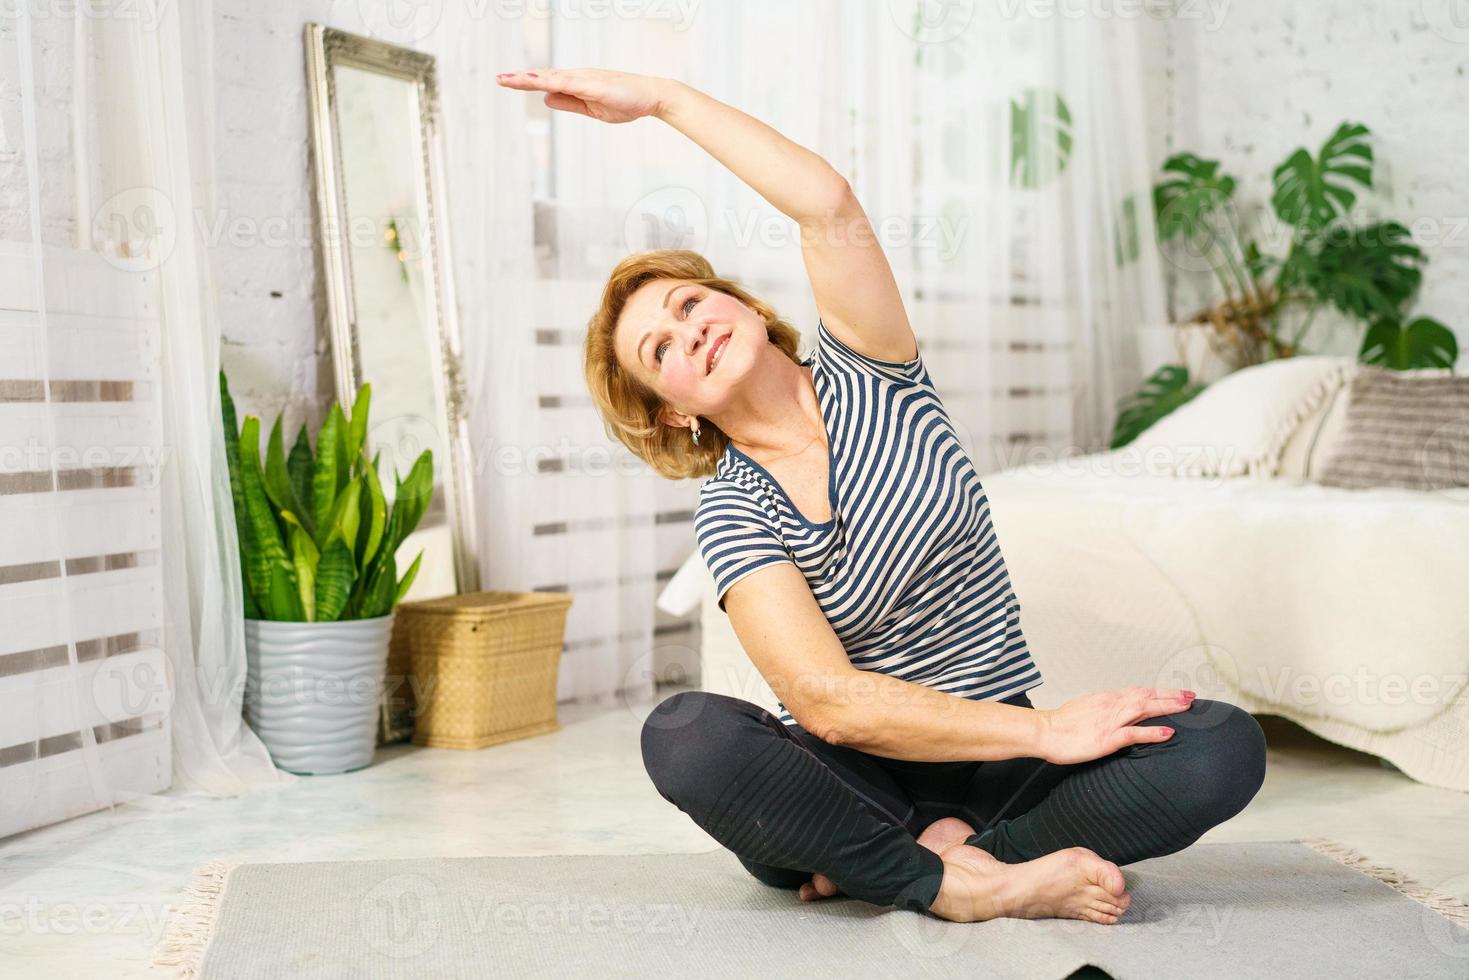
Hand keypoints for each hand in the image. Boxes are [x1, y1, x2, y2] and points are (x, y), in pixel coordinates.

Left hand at [495, 68, 668, 122]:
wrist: (651, 97)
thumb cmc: (626, 101)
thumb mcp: (592, 109)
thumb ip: (569, 103)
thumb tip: (546, 99)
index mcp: (577, 85)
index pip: (546, 83)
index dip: (526, 82)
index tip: (506, 82)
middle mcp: (577, 77)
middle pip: (543, 77)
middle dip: (519, 79)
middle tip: (498, 79)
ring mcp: (584, 79)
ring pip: (550, 77)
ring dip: (528, 78)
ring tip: (507, 79)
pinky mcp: (592, 84)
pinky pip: (566, 82)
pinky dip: (548, 80)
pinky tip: (534, 81)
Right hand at [1036, 687, 1195, 764]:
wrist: (1043, 731)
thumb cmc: (1059, 725)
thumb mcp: (1084, 710)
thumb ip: (1102, 710)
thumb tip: (1114, 713)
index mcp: (1106, 699)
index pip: (1139, 691)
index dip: (1160, 692)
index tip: (1177, 693)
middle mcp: (1112, 705)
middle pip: (1147, 696)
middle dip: (1171, 696)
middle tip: (1192, 696)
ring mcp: (1110, 721)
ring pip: (1145, 709)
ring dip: (1168, 706)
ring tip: (1187, 706)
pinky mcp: (1107, 738)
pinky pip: (1134, 733)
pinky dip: (1153, 732)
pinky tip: (1168, 732)